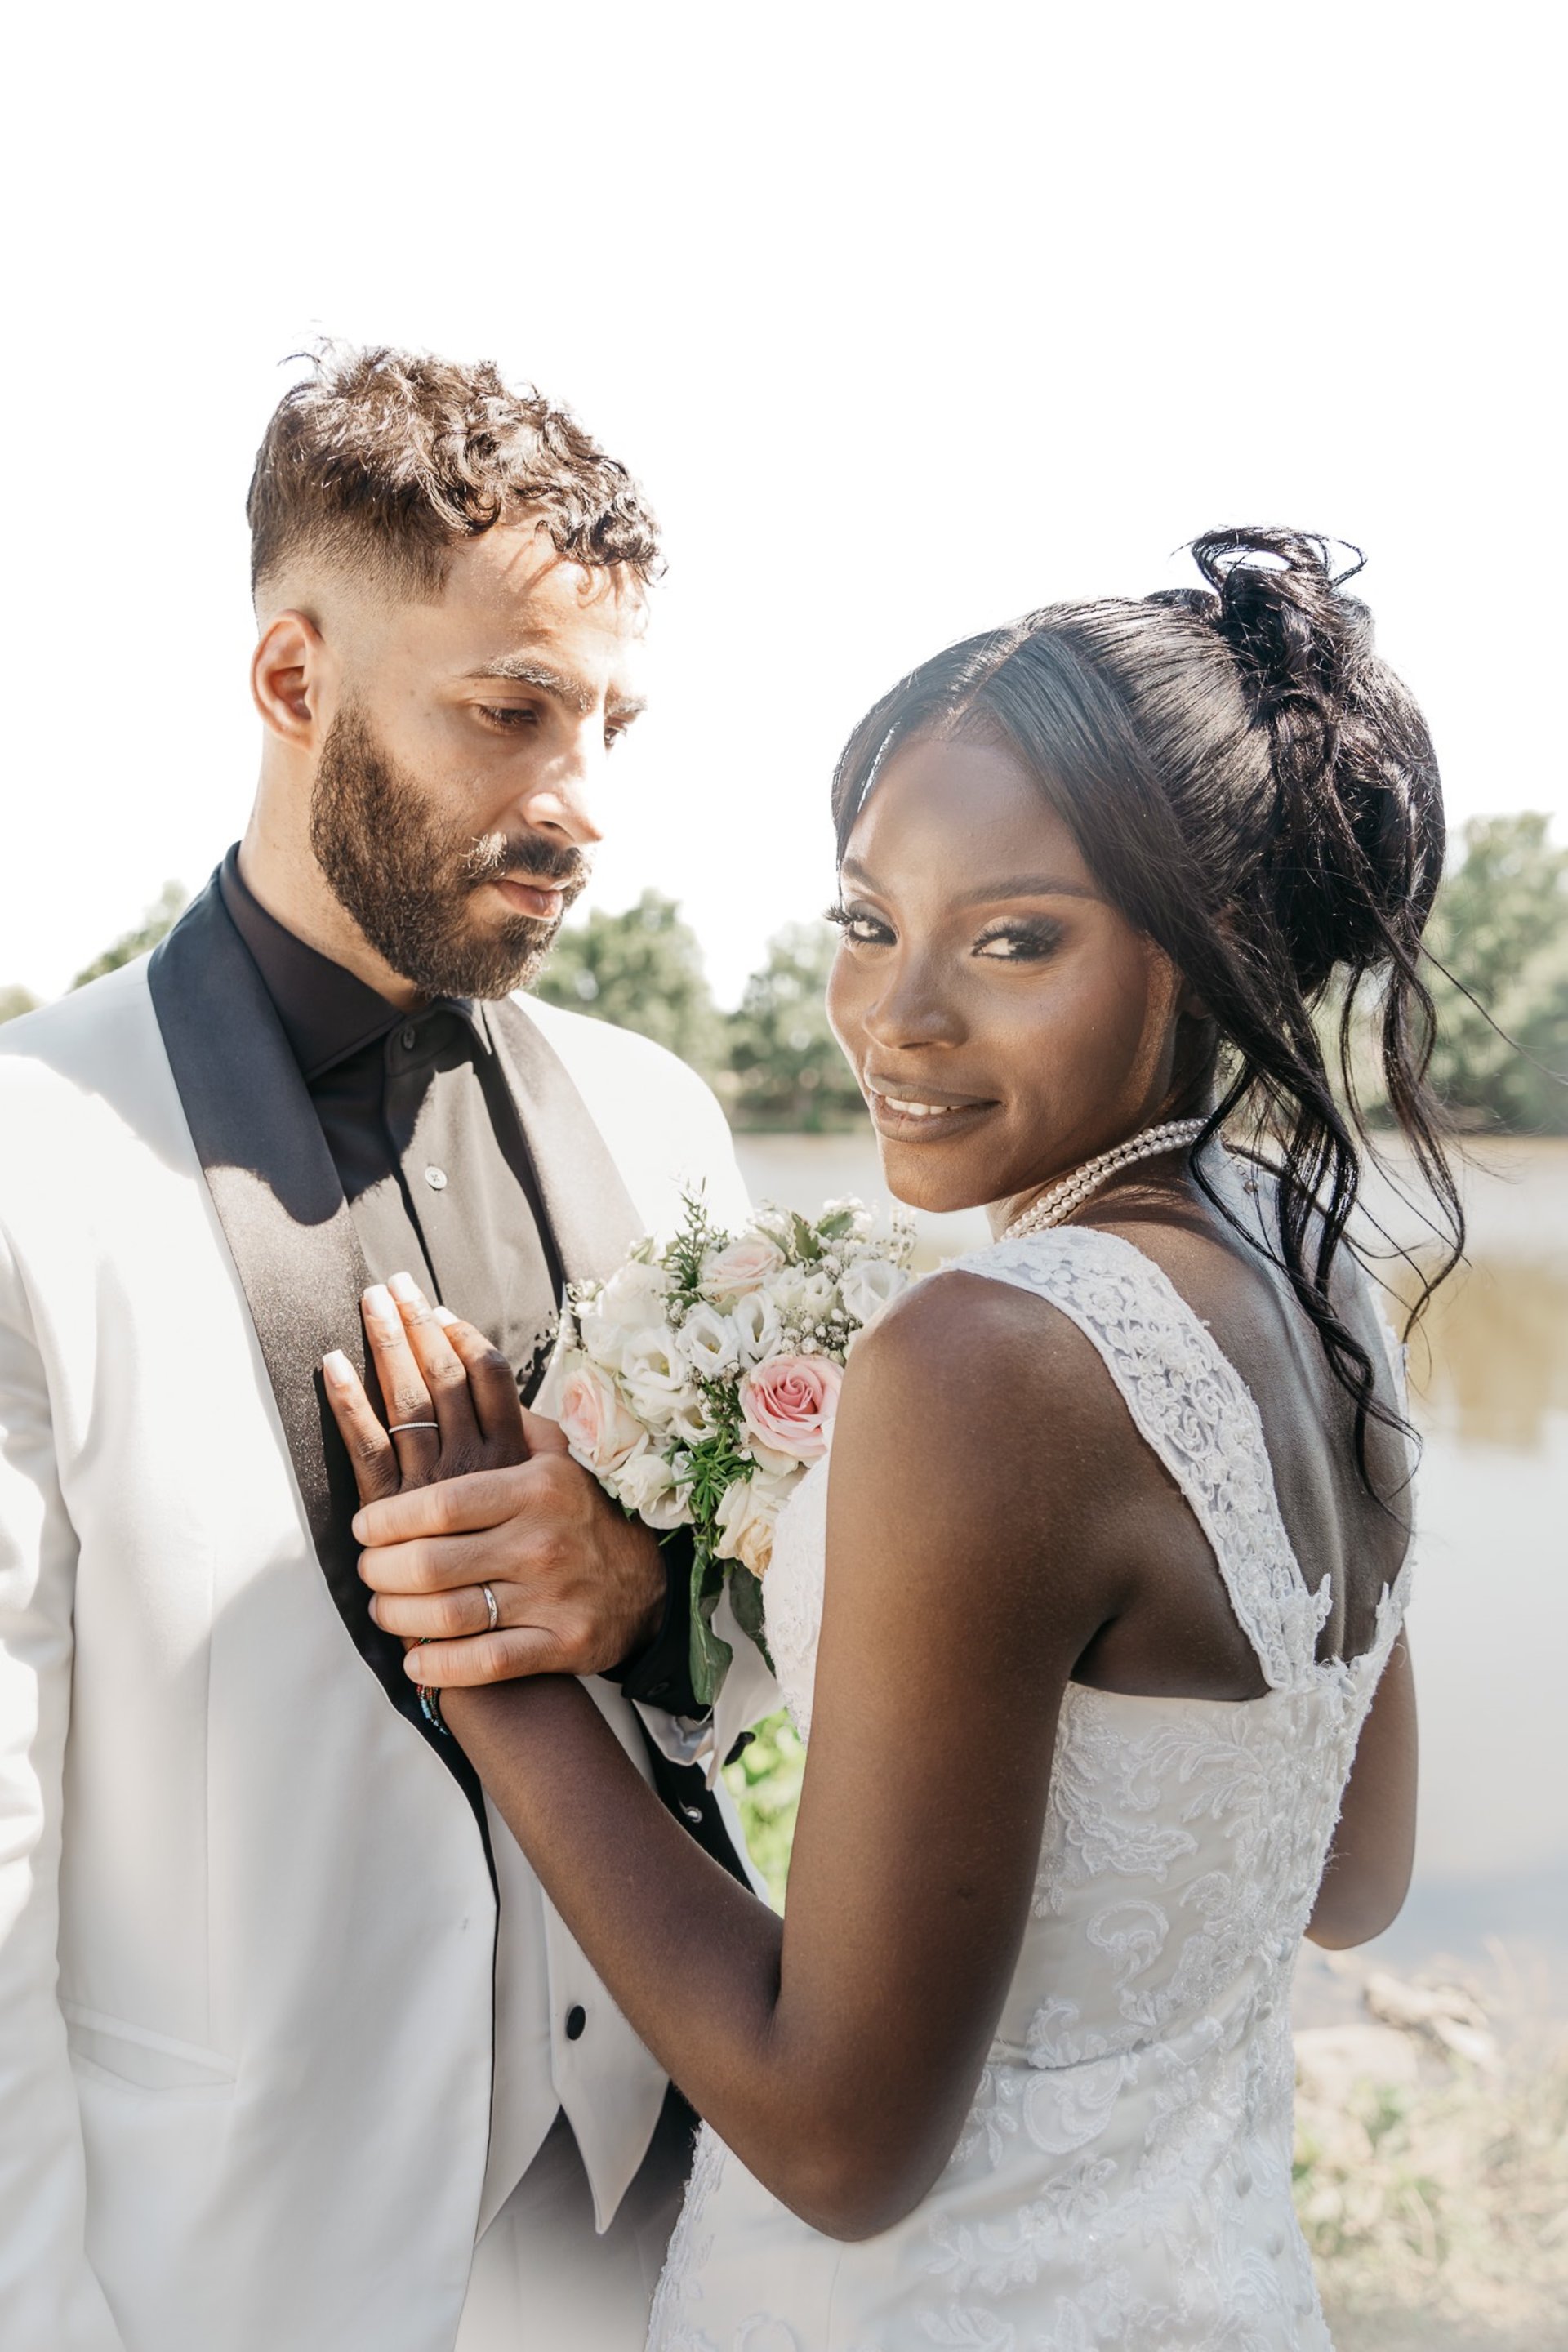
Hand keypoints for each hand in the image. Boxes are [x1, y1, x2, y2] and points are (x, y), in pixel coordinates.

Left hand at [323, 1275, 665, 1687]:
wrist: (641, 1584)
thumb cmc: (572, 1511)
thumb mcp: (546, 1453)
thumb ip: (496, 1405)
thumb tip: (442, 1330)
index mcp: (534, 1486)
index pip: (443, 1502)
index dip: (390, 1518)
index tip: (362, 1525)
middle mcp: (542, 1540)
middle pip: (434, 1562)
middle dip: (383, 1570)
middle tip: (366, 1569)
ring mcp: (552, 1596)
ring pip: (451, 1615)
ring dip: (401, 1617)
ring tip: (382, 1608)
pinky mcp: (560, 1645)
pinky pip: (485, 1664)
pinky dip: (441, 1667)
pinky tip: (415, 1663)